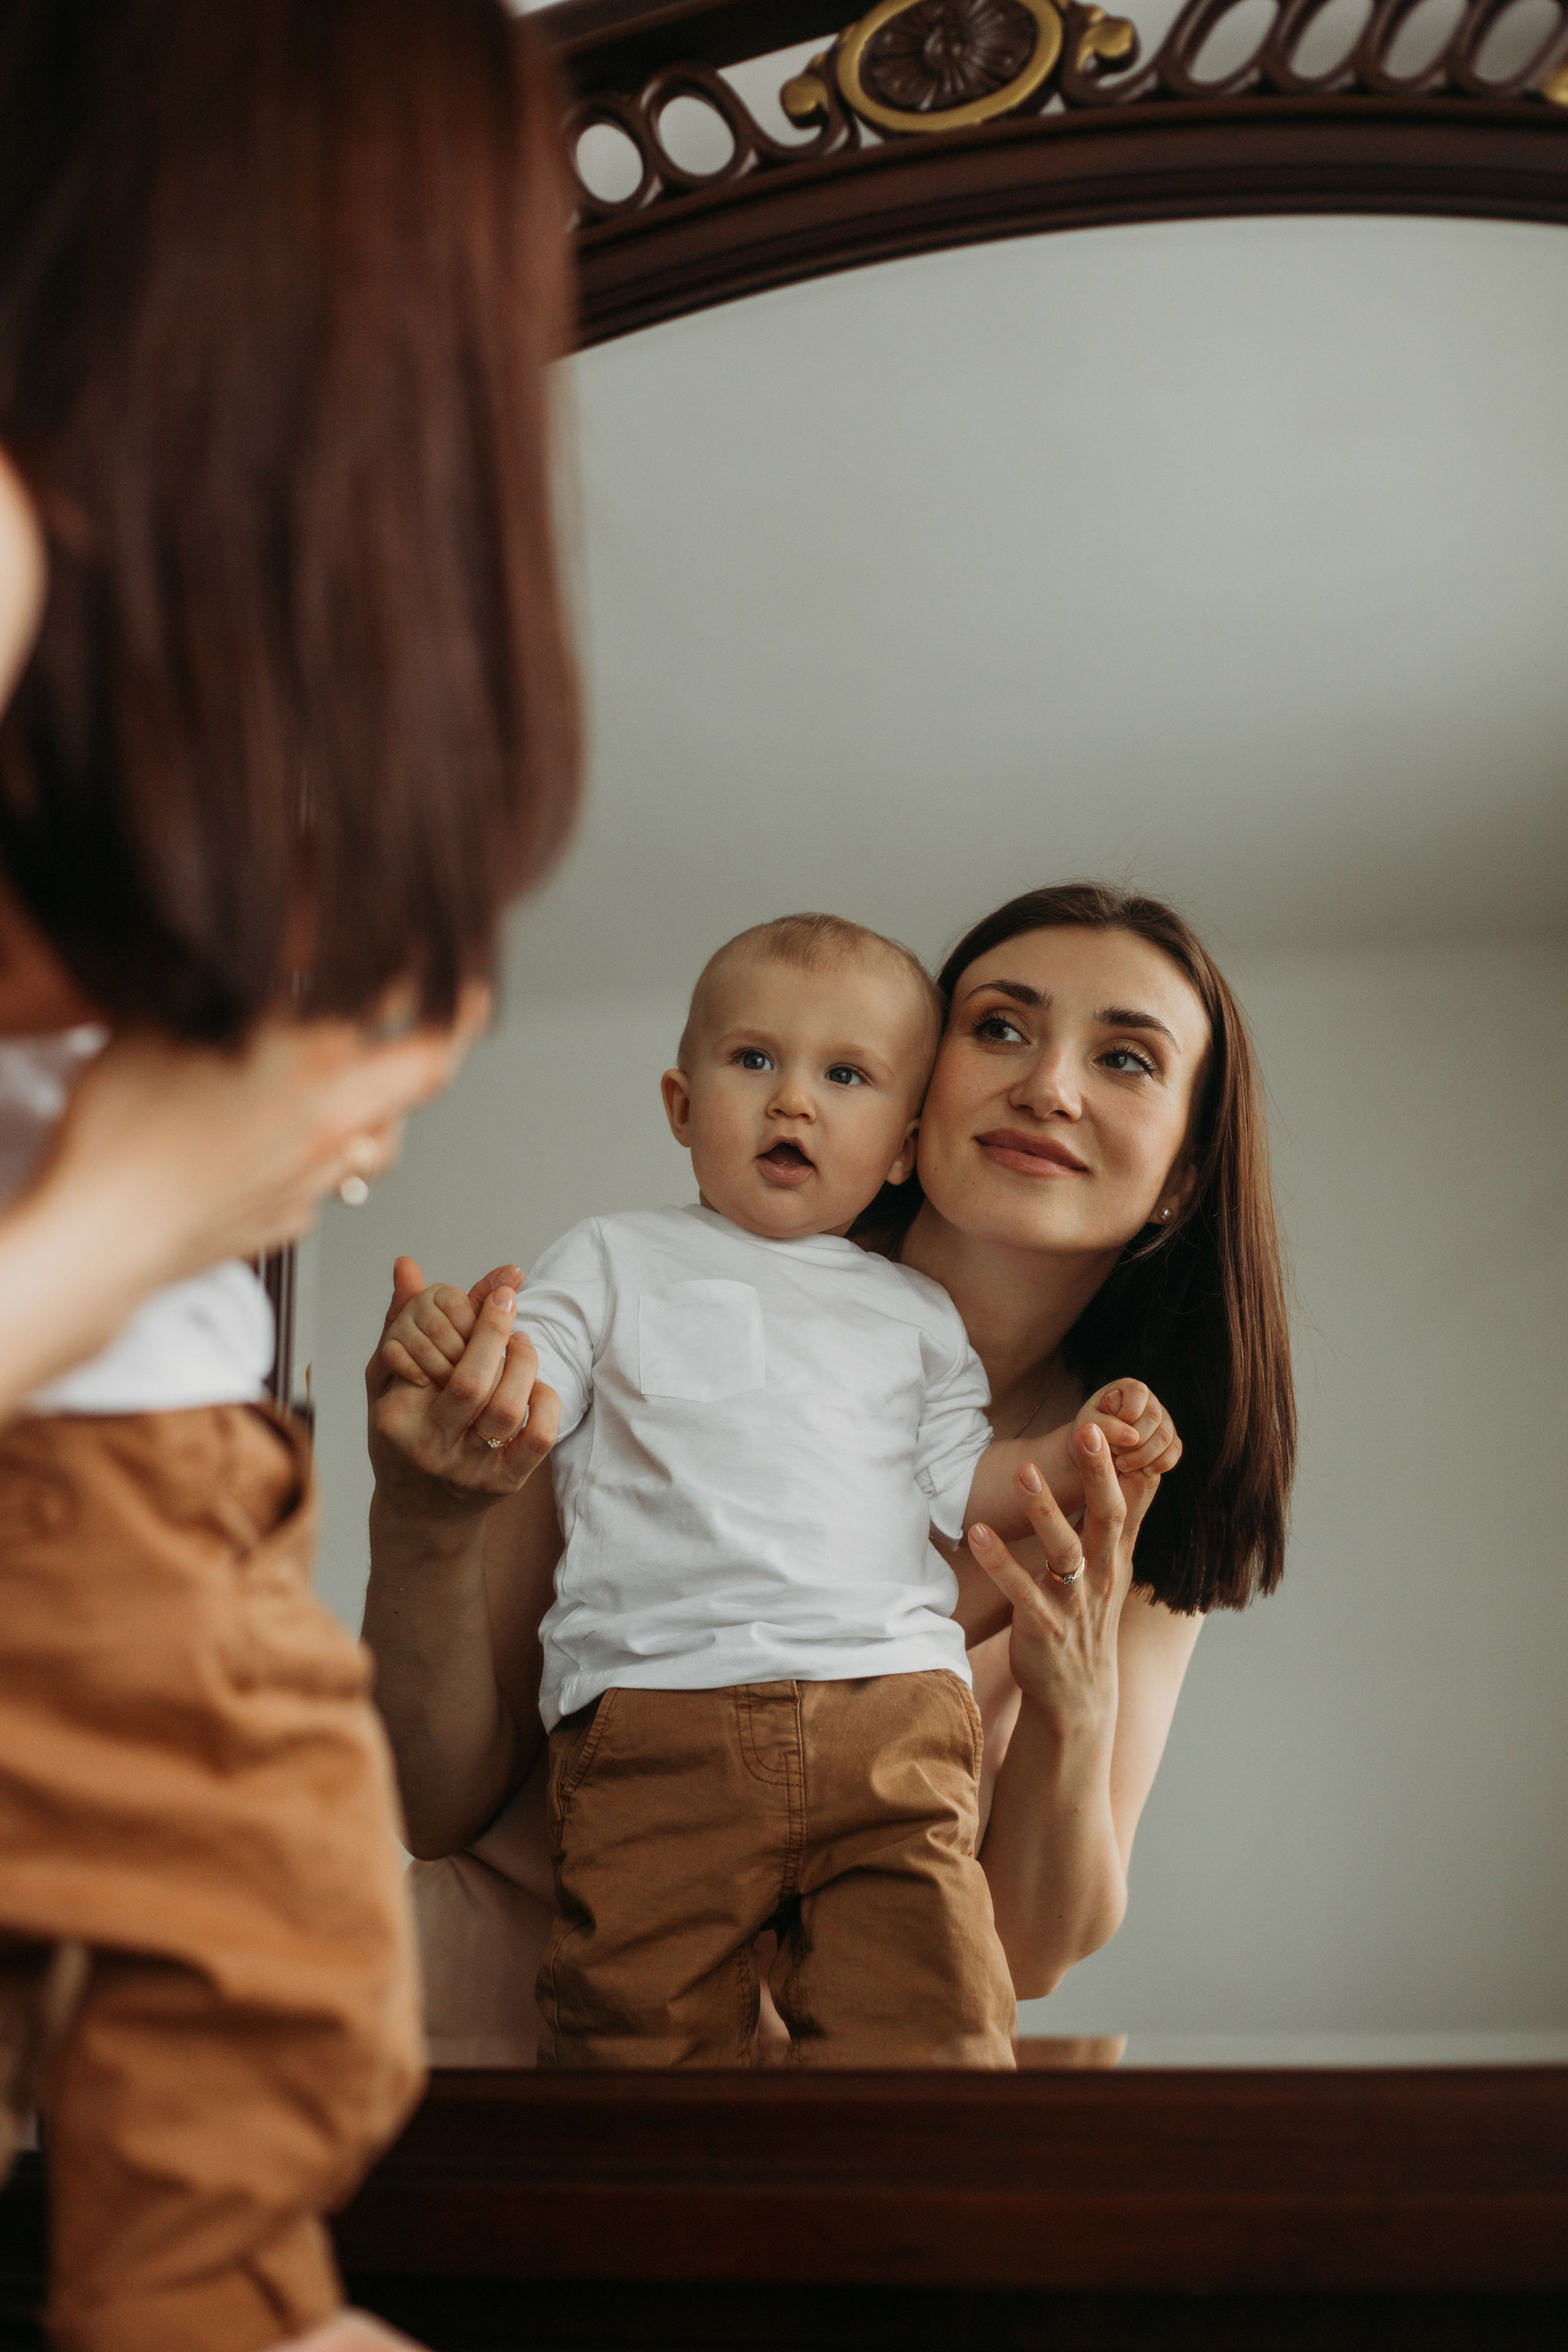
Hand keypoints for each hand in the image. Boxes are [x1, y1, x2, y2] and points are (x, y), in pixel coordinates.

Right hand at [40, 988, 490, 1282]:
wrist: (106, 1238)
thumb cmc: (122, 1128)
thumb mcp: (160, 1026)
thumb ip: (219, 990)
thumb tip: (239, 960)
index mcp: (313, 1053)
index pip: (402, 993)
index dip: (428, 961)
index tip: (439, 941)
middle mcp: (334, 1113)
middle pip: (430, 1067)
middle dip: (455, 1029)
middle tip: (467, 1003)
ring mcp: (320, 1173)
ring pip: (389, 1135)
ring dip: (392, 1104)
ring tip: (382, 1081)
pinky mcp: (294, 1215)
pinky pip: (334, 1180)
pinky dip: (332, 1156)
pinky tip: (302, 1143)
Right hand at [367, 1257, 557, 1515]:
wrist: (421, 1511)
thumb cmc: (404, 1434)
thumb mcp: (391, 1381)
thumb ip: (399, 1322)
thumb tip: (406, 1264)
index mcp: (397, 1417)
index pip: (433, 1358)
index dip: (475, 1320)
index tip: (498, 1291)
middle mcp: (430, 1447)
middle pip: (472, 1382)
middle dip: (497, 1332)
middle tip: (509, 1303)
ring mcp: (469, 1470)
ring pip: (506, 1409)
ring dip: (523, 1364)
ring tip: (521, 1342)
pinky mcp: (505, 1484)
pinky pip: (537, 1438)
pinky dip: (545, 1401)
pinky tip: (536, 1385)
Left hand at [966, 1426, 1160, 1734]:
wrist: (1078, 1696)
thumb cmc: (1089, 1618)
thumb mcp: (1114, 1568)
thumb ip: (1127, 1520)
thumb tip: (1148, 1469)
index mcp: (1115, 1558)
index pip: (1125, 1502)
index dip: (1120, 1464)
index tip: (1111, 1423)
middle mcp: (1101, 1575)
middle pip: (1106, 1517)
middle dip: (1097, 1473)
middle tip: (1085, 1430)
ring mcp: (1074, 1603)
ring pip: (1064, 1551)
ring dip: (1045, 1510)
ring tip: (1023, 1472)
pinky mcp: (1042, 1626)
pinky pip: (1020, 1590)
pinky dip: (999, 1561)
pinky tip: (975, 1533)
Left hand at [1074, 1377, 1180, 1474]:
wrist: (1096, 1452)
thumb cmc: (1089, 1432)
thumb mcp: (1088, 1425)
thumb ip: (1105, 1426)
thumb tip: (1132, 1437)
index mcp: (1128, 1389)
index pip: (1138, 1392)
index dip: (1127, 1414)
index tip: (1111, 1432)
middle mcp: (1150, 1401)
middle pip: (1154, 1417)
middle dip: (1134, 1440)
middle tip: (1115, 1453)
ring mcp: (1163, 1420)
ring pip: (1166, 1436)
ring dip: (1144, 1455)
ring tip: (1123, 1465)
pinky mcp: (1170, 1440)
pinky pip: (1175, 1450)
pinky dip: (1161, 1463)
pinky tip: (1144, 1471)